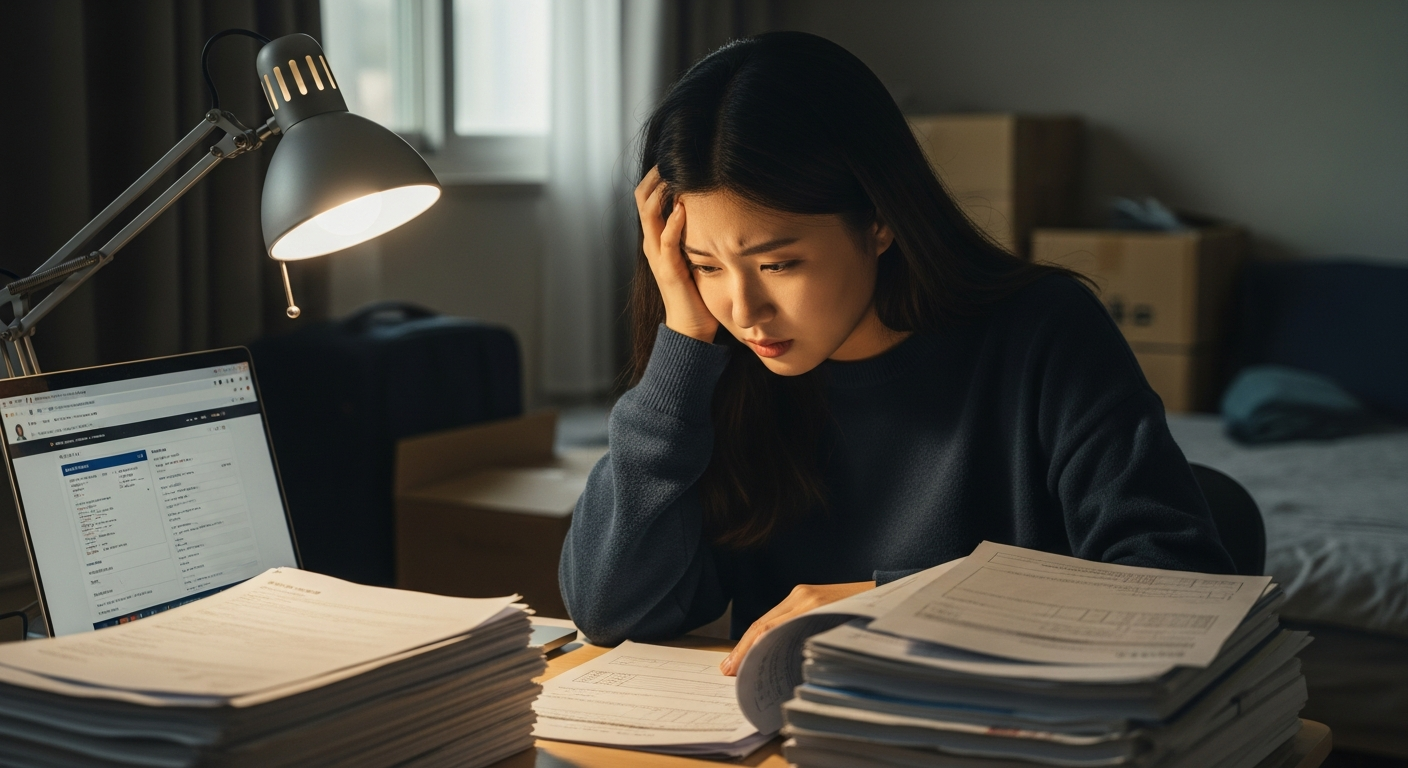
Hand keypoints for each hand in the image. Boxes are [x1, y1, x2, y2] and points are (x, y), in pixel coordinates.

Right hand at [635, 166, 718, 342]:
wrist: (691, 328)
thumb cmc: (696, 291)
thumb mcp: (694, 253)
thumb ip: (696, 233)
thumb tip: (713, 209)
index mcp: (657, 238)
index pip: (647, 196)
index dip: (656, 174)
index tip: (674, 157)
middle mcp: (652, 243)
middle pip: (641, 198)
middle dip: (656, 175)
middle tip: (672, 158)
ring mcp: (658, 256)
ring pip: (649, 214)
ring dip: (661, 191)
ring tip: (674, 174)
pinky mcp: (669, 270)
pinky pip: (667, 241)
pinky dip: (673, 222)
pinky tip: (683, 208)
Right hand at [719, 581, 875, 675]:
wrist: (887, 592)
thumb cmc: (868, 619)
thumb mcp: (840, 636)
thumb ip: (813, 646)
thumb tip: (787, 668)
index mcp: (808, 605)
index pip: (767, 629)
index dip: (747, 650)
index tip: (735, 668)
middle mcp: (802, 596)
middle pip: (761, 623)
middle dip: (742, 648)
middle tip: (727, 669)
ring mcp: (803, 593)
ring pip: (768, 619)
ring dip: (752, 640)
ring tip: (738, 661)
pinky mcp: (807, 594)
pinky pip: (780, 615)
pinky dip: (766, 632)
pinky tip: (759, 646)